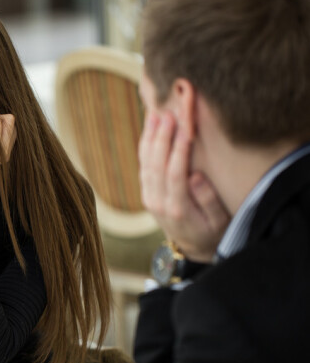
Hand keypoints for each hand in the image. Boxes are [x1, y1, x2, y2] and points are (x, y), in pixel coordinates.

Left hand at [139, 111, 229, 261]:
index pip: (175, 175)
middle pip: (156, 165)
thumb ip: (208, 201)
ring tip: (155, 114)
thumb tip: (195, 177)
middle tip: (167, 114)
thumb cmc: (211, 232)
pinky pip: (143, 165)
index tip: (184, 129)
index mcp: (178, 208)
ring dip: (149, 137)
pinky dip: (145, 145)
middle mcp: (158, 202)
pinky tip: (149, 127)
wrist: (191, 248)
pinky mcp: (146, 192)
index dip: (178, 151)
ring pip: (146, 163)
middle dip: (161, 138)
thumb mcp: (219, 222)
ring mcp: (149, 196)